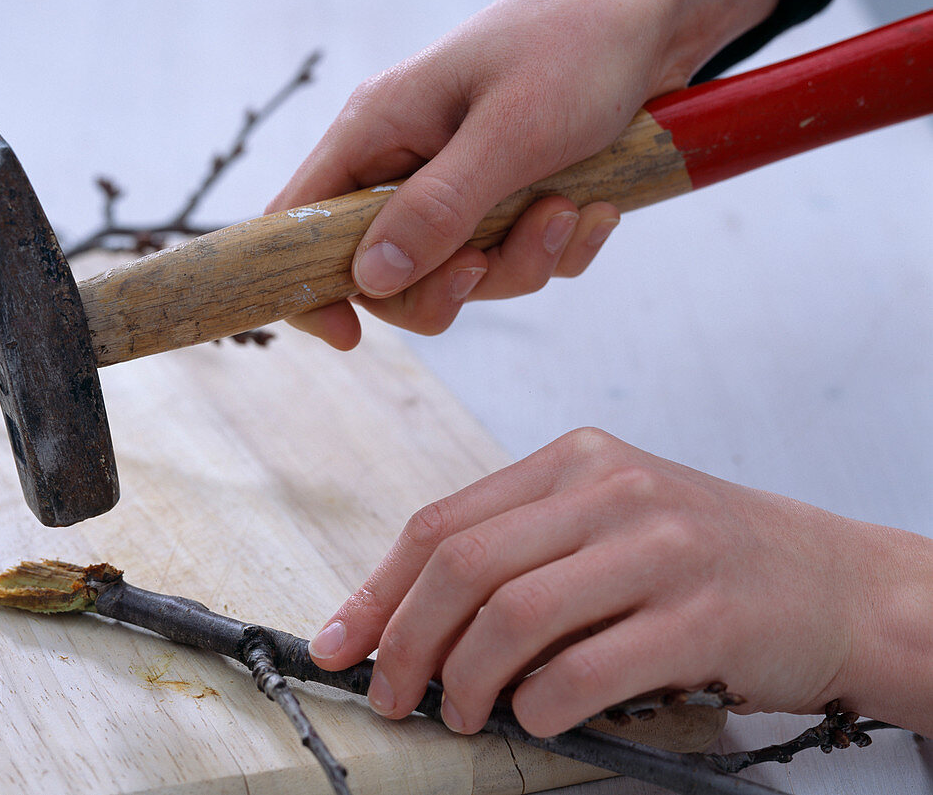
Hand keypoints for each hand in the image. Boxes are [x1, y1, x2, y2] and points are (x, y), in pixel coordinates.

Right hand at [268, 0, 781, 348]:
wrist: (655, 15)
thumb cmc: (576, 47)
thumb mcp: (508, 134)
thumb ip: (437, 209)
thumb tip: (370, 279)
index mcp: (378, 130)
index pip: (300, 219)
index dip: (308, 284)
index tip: (350, 333)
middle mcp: (406, 161)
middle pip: (387, 271)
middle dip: (448, 284)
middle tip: (488, 265)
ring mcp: (458, 181)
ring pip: (462, 271)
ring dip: (521, 260)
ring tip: (569, 208)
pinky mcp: (506, 196)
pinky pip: (515, 256)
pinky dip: (556, 247)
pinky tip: (594, 207)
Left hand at [308, 428, 932, 736]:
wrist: (835, 580)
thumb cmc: (705, 556)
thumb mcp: (607, 521)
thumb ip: (520, 552)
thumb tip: (412, 618)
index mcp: (574, 461)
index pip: (444, 521)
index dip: (380, 588)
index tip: (342, 640)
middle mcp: (611, 490)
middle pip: (465, 566)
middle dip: (406, 641)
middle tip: (393, 693)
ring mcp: (659, 547)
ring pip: (514, 617)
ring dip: (466, 680)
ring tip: (460, 712)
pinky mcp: (701, 615)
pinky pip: (586, 671)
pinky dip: (541, 707)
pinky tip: (536, 717)